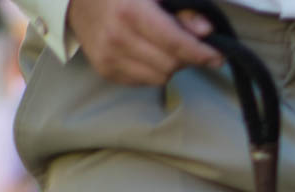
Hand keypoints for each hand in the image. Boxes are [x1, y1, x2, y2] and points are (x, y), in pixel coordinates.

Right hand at [66, 0, 222, 85]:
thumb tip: (206, 31)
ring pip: (161, 77)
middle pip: (171, 64)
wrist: (77, 0)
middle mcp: (117, 37)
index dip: (201, 52)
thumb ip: (182, 9)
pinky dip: (153, 70)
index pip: (176, 43)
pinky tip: (147, 53)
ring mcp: (108, 57)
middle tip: (187, 44)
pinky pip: (144, 81)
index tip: (218, 56)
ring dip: (171, 65)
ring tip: (163, 46)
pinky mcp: (105, 70)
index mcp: (130, 12)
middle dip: (186, 57)